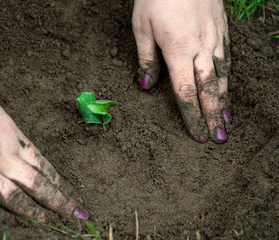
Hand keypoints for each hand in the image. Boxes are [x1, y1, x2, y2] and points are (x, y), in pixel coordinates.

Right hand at [0, 51, 88, 221]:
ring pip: (13, 198)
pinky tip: (11, 225)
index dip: (60, 183)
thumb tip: (17, 145)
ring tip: (50, 222)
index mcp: (13, 138)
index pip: (44, 166)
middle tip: (77, 214)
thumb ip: (7, 132)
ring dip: (34, 212)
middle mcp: (1, 157)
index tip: (73, 194)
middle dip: (59, 201)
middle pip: (37, 185)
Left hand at [132, 0, 231, 142]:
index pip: (185, 92)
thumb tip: (146, 86)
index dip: (191, 116)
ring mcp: (214, 38)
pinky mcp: (221, 28)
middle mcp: (200, 48)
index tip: (198, 135)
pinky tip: (227, 88)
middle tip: (219, 138)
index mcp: (178, 50)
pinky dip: (227, 77)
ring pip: (221, 76)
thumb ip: (146, 59)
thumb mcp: (141, 27)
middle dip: (213, 116)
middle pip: (208, 89)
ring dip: (223, 101)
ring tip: (226, 121)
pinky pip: (227, 58)